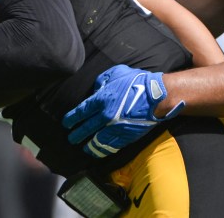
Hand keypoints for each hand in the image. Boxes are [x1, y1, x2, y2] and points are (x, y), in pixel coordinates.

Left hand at [62, 64, 184, 157]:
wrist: (157, 96)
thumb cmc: (138, 81)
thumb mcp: (117, 73)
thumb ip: (103, 80)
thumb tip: (97, 88)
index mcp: (102, 99)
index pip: (81, 111)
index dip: (72, 118)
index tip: (66, 123)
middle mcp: (105, 115)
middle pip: (86, 128)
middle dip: (77, 134)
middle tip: (71, 138)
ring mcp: (116, 127)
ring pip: (97, 141)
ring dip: (89, 146)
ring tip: (84, 148)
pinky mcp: (126, 135)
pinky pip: (111, 145)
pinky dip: (104, 149)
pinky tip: (100, 150)